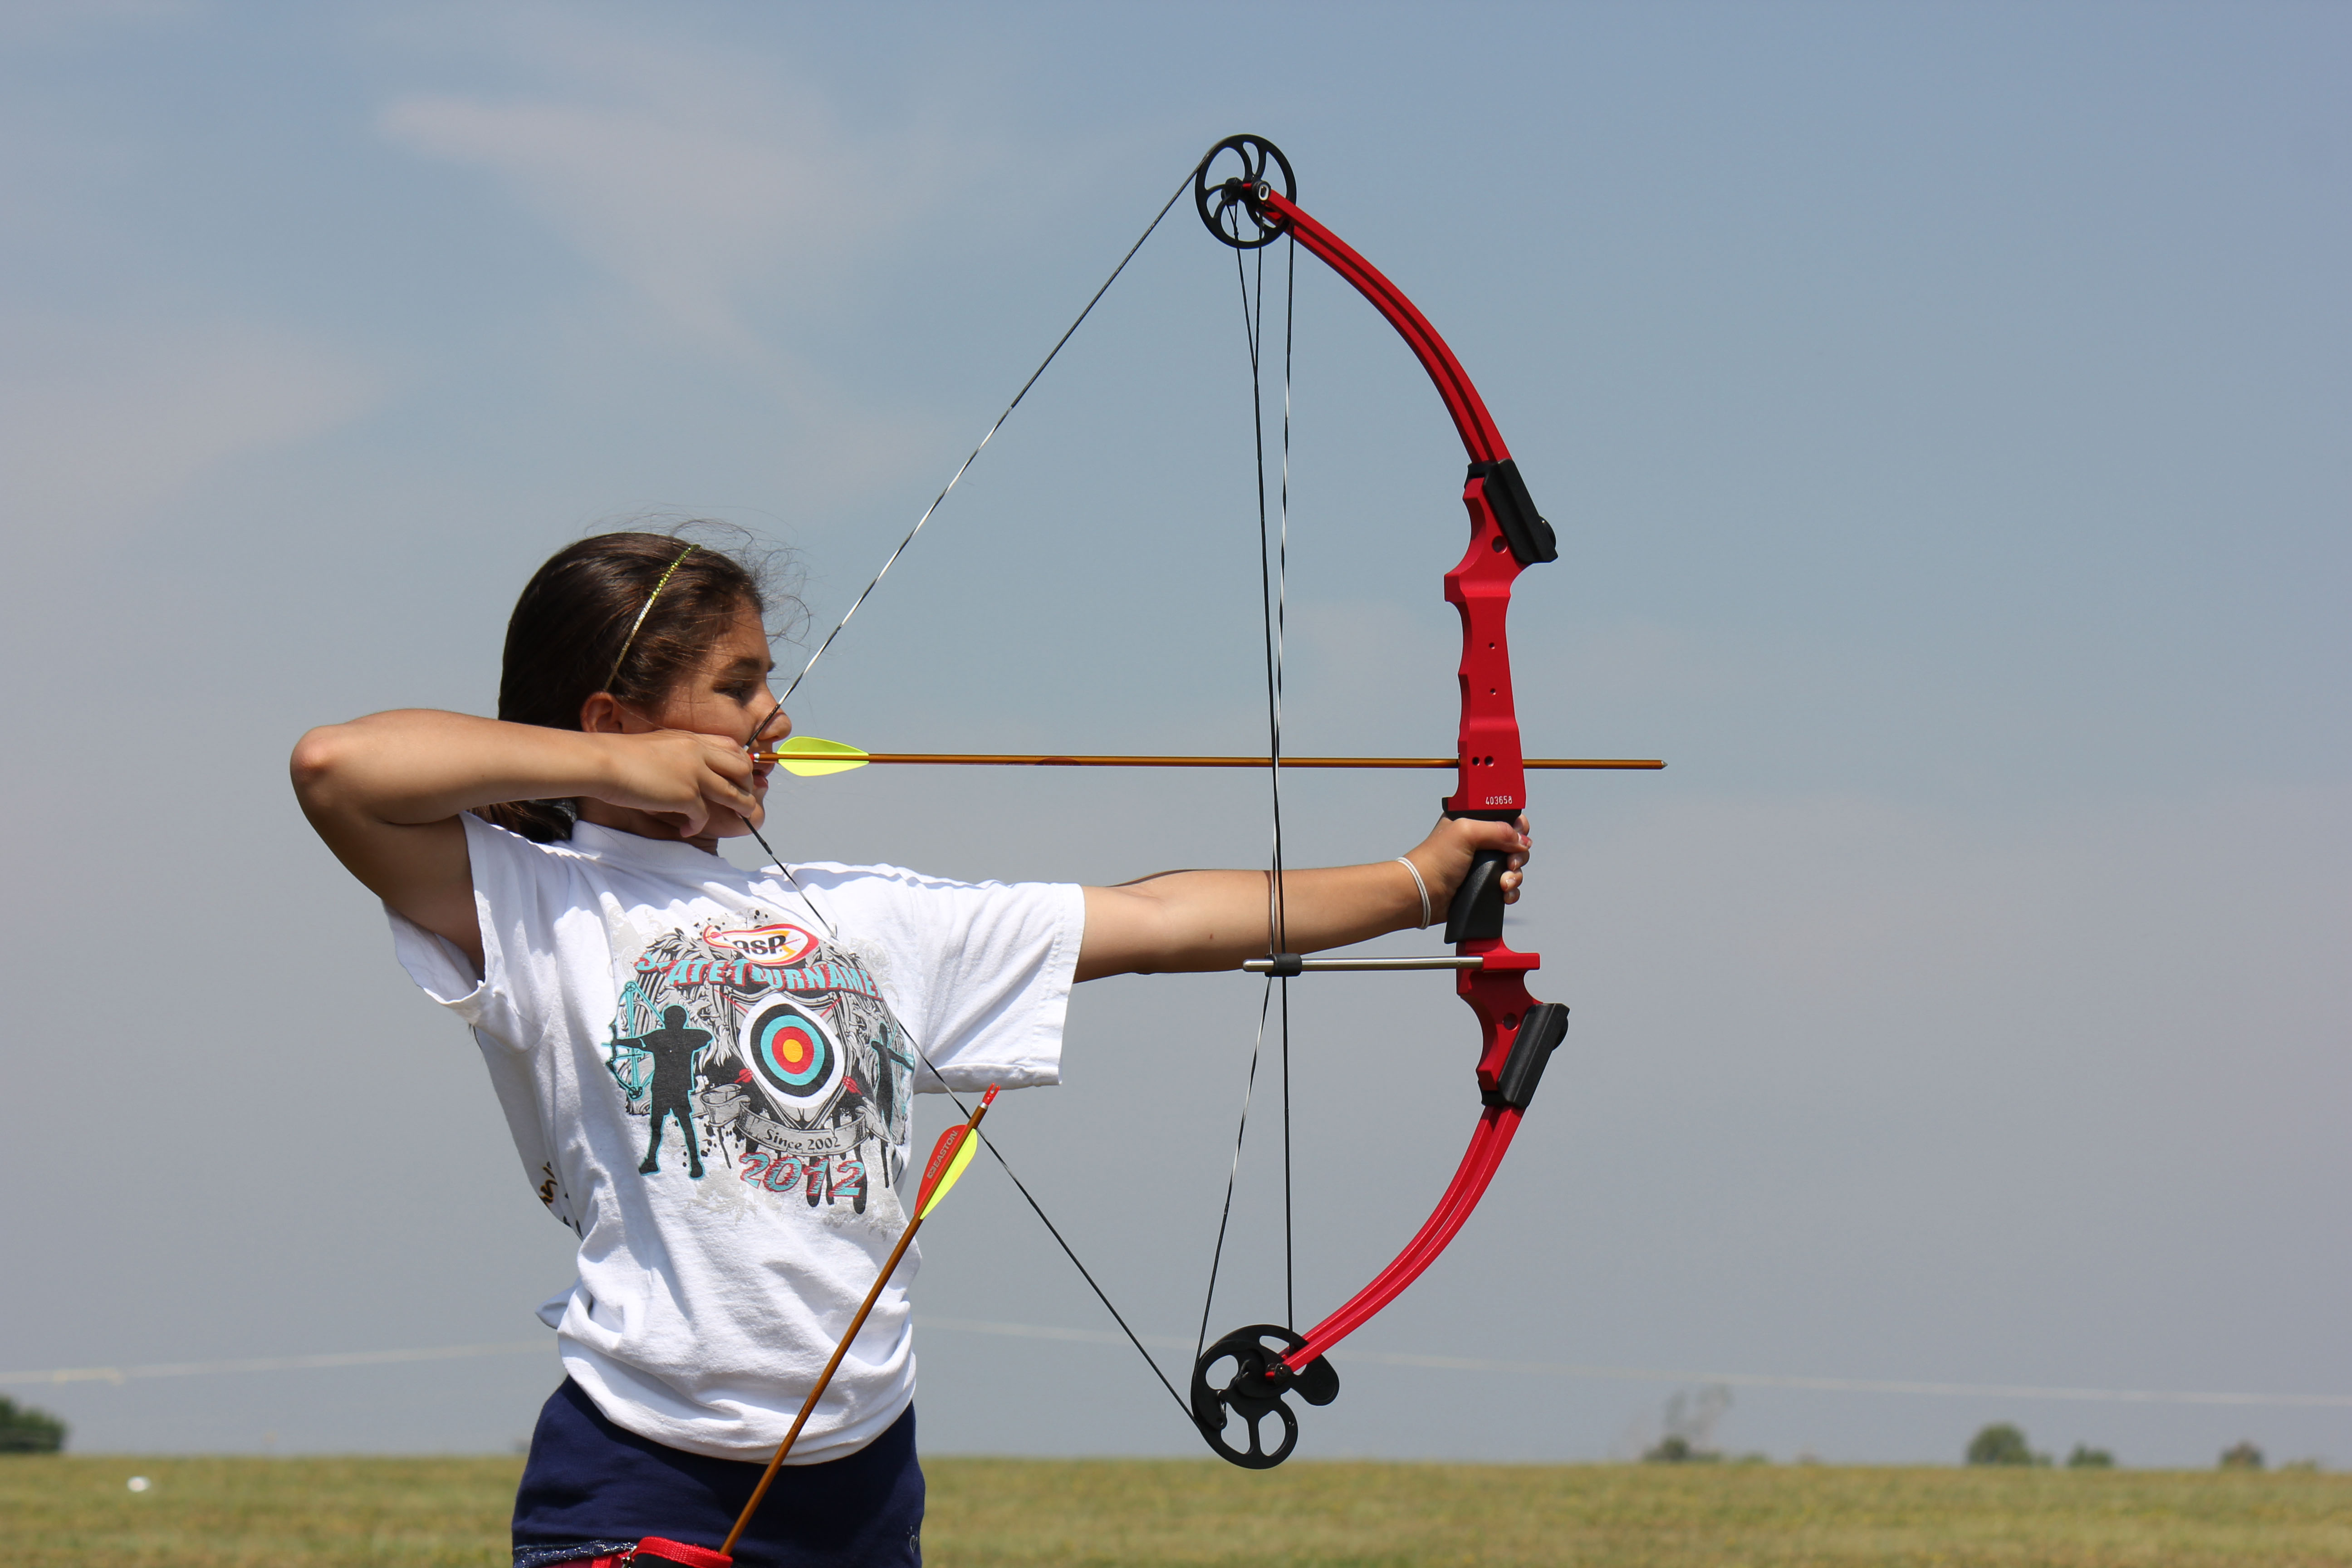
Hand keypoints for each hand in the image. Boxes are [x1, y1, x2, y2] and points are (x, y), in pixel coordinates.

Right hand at [591, 729, 767, 840]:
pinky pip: (703, 815)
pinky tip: (686, 830)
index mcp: (692, 739)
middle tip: (742, 799)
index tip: (739, 777)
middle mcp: (698, 753)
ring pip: (734, 793)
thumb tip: (685, 769)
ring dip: (741, 808)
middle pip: (742, 768)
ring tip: (739, 818)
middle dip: (748, 786)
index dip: (741, 763)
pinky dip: (697, 826)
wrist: (604, 762)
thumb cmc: (621, 755)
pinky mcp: (685, 795)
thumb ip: (679, 753)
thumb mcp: (659, 745)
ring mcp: (694, 773)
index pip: (732, 746)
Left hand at [1408, 813, 1531, 910]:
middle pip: (1515, 844)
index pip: (1506, 818)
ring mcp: (1482, 865)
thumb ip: (1497, 829)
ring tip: (1504, 883)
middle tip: (1510, 864)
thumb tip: (1522, 841)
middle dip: (1518, 855)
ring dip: (1515, 876)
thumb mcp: (1466, 832)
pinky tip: (1504, 894)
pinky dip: (1511, 891)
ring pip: (1514, 867)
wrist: (1422, 894)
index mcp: (1473, 822)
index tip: (1519, 839)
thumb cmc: (1435, 860)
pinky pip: (1508, 886)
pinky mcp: (1483, 885)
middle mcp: (1479, 842)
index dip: (1518, 828)